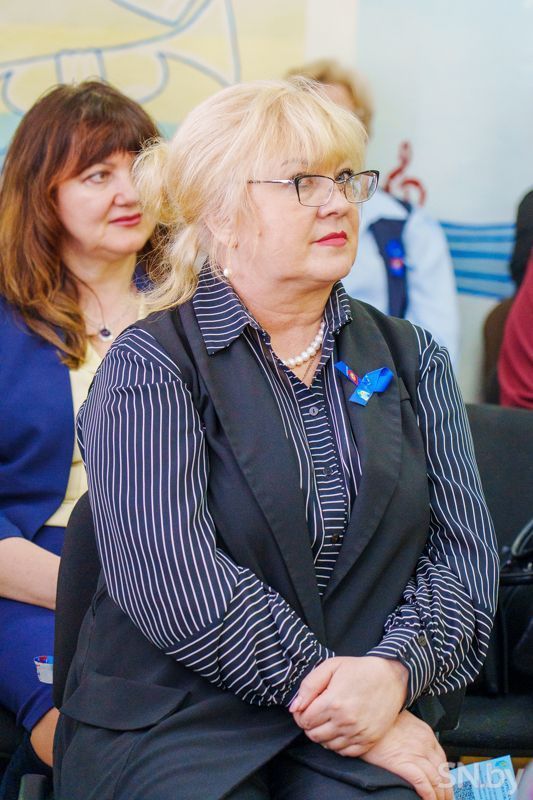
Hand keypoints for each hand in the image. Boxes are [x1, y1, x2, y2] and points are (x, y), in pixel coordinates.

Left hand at [290, 656, 407, 754]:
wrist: (391, 678)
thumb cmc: (359, 669)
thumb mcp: (331, 667)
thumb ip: (309, 686)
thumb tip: (294, 708)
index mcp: (333, 702)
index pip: (304, 720)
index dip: (301, 714)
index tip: (306, 707)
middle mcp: (345, 721)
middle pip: (314, 735)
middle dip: (310, 725)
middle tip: (317, 713)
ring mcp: (358, 733)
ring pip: (327, 745)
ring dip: (323, 735)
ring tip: (329, 719)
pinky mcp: (369, 740)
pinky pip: (345, 752)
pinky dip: (338, 744)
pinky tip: (340, 729)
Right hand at [361, 710, 451, 799]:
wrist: (365, 719)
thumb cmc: (380, 722)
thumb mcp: (402, 721)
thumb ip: (412, 734)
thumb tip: (413, 747)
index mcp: (425, 732)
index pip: (442, 759)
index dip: (445, 775)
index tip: (445, 784)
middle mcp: (424, 743)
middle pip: (442, 771)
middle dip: (446, 789)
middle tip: (446, 799)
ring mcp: (415, 753)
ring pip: (436, 780)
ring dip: (440, 795)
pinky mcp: (403, 763)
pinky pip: (423, 783)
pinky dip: (429, 795)